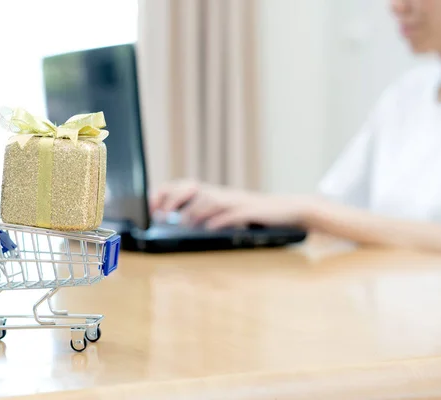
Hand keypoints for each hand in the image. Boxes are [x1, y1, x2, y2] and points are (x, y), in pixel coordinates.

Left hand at [150, 180, 311, 228]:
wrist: (290, 211)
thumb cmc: (256, 216)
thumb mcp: (228, 214)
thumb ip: (207, 215)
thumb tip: (181, 222)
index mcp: (216, 193)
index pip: (185, 186)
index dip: (167, 193)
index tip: (151, 206)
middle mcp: (224, 193)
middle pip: (194, 188)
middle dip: (174, 199)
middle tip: (161, 214)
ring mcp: (238, 200)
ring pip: (211, 200)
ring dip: (194, 211)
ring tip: (183, 222)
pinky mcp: (253, 211)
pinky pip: (234, 213)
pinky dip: (220, 220)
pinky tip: (209, 227)